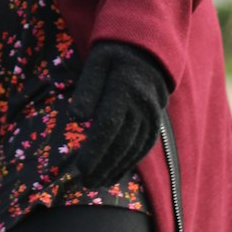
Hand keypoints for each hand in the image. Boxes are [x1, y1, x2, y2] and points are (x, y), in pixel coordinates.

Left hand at [69, 41, 169, 187]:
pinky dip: (130, 162)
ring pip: (134, 148)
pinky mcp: (156, 120)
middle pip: (121, 143)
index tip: (80, 169)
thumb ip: (87, 89)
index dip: (95, 151)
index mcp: (125, 88)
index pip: (108, 127)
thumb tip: (76, 118)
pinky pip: (144, 146)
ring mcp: (152, 114)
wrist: (148, 46)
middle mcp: (142, 104)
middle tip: (85, 184)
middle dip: (103, 166)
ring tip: (98, 184)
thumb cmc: (114, 52)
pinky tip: (117, 173)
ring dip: (116, 169)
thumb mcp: (97, 62)